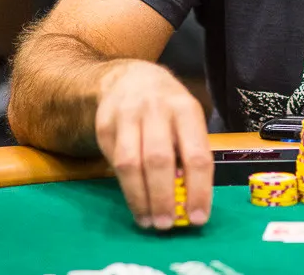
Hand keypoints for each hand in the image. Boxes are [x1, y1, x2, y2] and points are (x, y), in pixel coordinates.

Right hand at [94, 59, 211, 229]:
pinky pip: (113, 161)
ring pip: (130, 163)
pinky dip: (125, 187)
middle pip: (159, 159)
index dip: (199, 190)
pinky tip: (136, 202)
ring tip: (149, 221)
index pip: (196, 155)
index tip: (198, 218)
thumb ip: (188, 153)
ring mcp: (127, 115)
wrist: (132, 78)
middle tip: (167, 225)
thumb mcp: (187, 121)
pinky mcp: (105, 125)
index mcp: (186, 109)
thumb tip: (189, 200)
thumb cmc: (168, 108)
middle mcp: (156, 109)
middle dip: (164, 197)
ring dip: (140, 198)